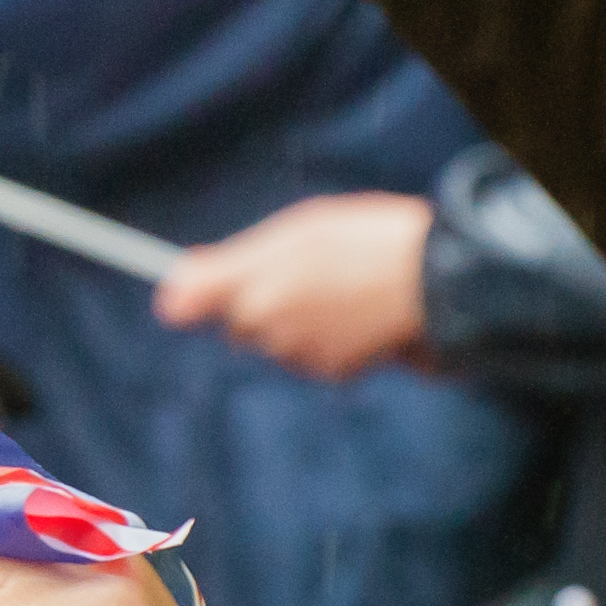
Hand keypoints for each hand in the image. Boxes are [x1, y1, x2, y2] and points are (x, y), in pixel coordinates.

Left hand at [151, 192, 431, 379]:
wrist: (437, 280)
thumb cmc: (369, 242)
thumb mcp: (296, 233)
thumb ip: (227, 267)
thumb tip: (168, 301)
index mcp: (249, 283)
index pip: (184, 302)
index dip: (189, 295)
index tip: (181, 294)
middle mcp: (264, 324)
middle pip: (239, 322)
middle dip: (260, 302)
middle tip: (305, 271)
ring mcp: (298, 352)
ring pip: (279, 341)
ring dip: (300, 321)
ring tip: (342, 288)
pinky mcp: (333, 372)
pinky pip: (316, 357)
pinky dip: (331, 340)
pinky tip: (359, 315)